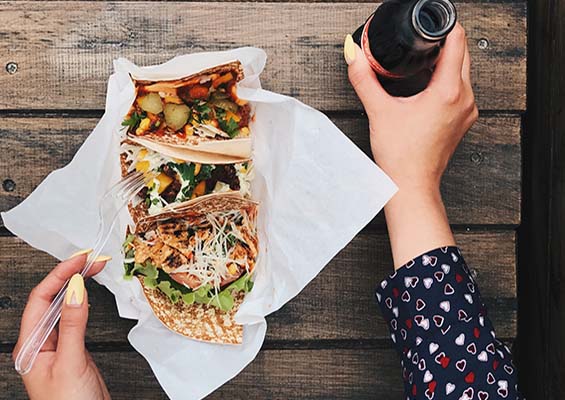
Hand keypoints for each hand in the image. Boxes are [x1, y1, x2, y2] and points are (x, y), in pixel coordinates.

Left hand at [13, 252, 110, 399]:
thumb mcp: (71, 362)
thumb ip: (73, 324)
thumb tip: (75, 289)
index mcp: (30, 346)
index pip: (41, 299)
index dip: (60, 275)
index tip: (80, 260)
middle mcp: (40, 343)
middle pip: (50, 299)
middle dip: (70, 275)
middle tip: (92, 258)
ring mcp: (56, 346)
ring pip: (63, 306)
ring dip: (77, 285)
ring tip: (93, 268)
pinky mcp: (72, 350)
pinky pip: (74, 318)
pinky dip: (83, 302)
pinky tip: (89, 293)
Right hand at [344, 24, 477, 266]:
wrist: (411, 185)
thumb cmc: (401, 155)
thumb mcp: (378, 110)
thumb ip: (364, 78)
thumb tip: (354, 54)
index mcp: (448, 91)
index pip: (457, 41)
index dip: (445, 26)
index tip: (431, 22)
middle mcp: (464, 99)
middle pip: (461, 55)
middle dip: (443, 43)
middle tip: (421, 40)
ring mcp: (467, 111)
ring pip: (462, 73)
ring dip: (445, 63)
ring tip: (421, 61)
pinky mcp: (463, 121)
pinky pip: (460, 90)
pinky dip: (447, 82)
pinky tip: (427, 86)